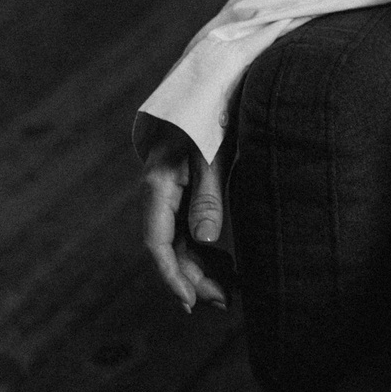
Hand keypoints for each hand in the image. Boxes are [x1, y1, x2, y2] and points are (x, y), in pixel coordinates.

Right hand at [139, 116, 229, 311]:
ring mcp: (172, 197)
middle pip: (171, 250)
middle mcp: (159, 197)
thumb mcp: (212, 157)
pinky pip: (191, 233)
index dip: (172, 276)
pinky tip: (230, 269)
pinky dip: (209, 253)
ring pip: (182, 245)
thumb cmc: (210, 119)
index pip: (158, 243)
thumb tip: (205, 240)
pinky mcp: (186, 195)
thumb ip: (208, 198)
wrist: (210, 89)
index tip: (190, 302)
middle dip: (195, 280)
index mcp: (158, 188)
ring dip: (203, 270)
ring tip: (232, 293)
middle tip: (225, 302)